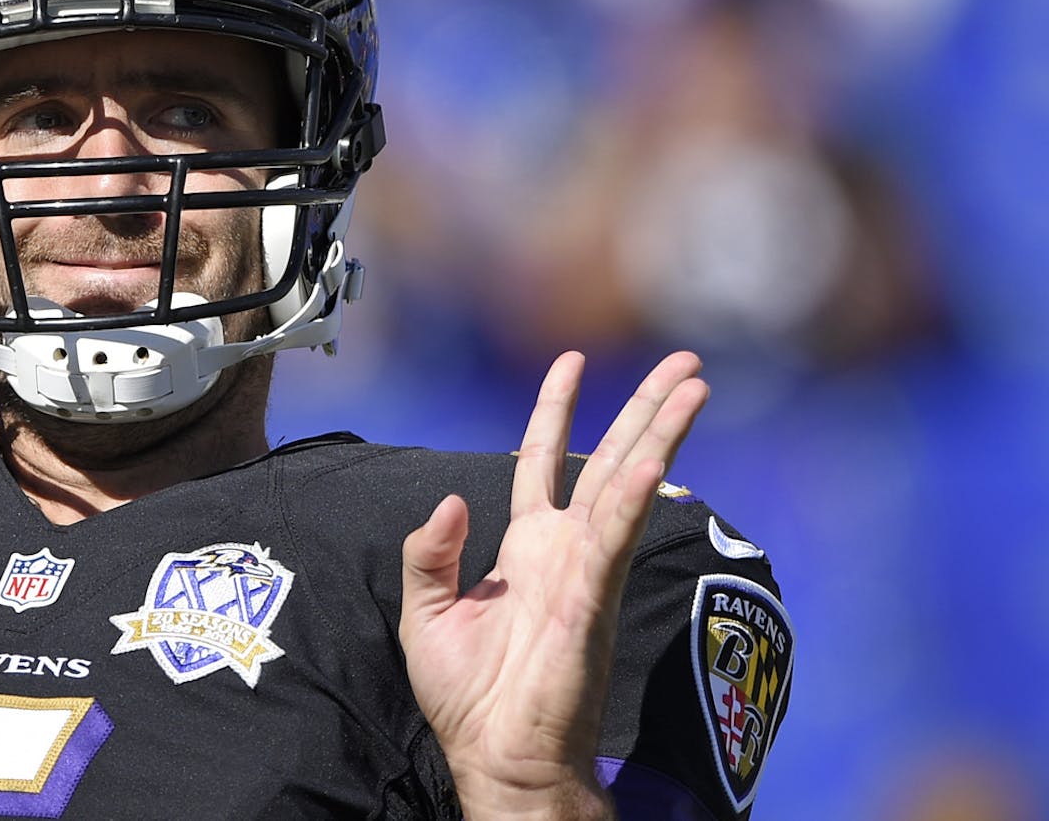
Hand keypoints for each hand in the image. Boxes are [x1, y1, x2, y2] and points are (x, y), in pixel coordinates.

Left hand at [397, 352, 708, 819]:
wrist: (496, 756)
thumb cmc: (468, 698)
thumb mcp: (425, 612)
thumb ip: (431, 552)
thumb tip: (451, 499)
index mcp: (526, 548)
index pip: (543, 461)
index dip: (555, 411)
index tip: (569, 362)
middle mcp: (565, 549)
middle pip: (609, 458)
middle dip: (643, 408)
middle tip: (682, 363)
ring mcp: (585, 569)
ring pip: (628, 483)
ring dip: (660, 433)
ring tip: (693, 384)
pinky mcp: (592, 596)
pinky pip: (615, 535)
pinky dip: (633, 497)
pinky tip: (654, 460)